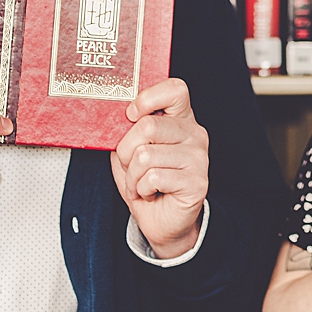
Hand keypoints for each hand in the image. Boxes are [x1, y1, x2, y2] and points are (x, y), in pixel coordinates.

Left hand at [110, 78, 208, 258]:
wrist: (163, 222)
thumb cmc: (147, 183)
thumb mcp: (131, 152)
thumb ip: (126, 132)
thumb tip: (113, 120)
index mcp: (181, 119)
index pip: (174, 89)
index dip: (147, 98)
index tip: (131, 115)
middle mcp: (194, 133)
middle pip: (148, 126)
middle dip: (126, 151)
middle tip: (130, 165)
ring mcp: (198, 158)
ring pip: (145, 156)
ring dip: (132, 176)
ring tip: (140, 184)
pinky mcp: (197, 182)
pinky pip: (153, 178)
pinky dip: (141, 190)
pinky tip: (150, 193)